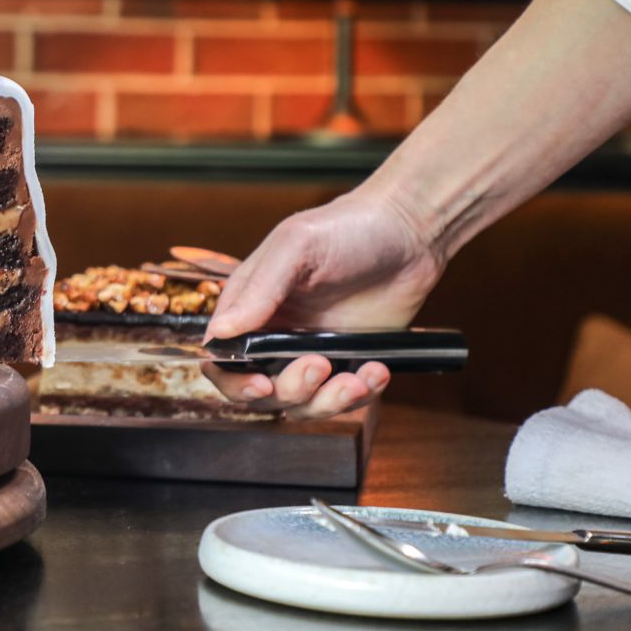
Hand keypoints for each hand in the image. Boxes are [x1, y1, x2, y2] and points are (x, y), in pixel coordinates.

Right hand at [202, 186, 443, 418]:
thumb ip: (258, 290)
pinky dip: (360, 395)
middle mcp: (275, 333)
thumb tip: (221, 332)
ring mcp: (311, 350)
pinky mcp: (349, 361)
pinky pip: (344, 398)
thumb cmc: (346, 228)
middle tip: (319, 366)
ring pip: (303, 403)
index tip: (261, 383)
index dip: (234, 379)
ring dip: (327, 401)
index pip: (222, 356)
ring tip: (356, 380)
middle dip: (289, 390)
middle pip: (262, 388)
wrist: (409, 231)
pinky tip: (376, 371)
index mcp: (251, 305)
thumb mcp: (296, 247)